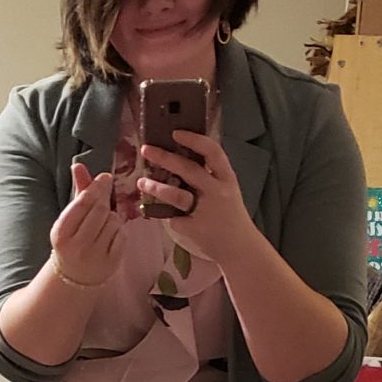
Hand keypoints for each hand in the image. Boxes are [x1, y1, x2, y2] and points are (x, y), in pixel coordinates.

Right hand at [49, 162, 120, 287]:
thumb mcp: (70, 217)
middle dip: (104, 201)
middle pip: (100, 210)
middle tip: (104, 199)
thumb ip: (78, 191)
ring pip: (114, 221)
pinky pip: (122, 235)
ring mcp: (94, 257)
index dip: (96, 187)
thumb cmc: (73, 239)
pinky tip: (109, 237)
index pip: (83, 203)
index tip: (105, 178)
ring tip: (102, 225)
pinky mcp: (111, 264)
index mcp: (61, 233)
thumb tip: (78, 165)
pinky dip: (118, 232)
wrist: (75, 277)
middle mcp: (76, 246)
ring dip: (112, 217)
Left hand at [138, 131, 252, 270]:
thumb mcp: (227, 190)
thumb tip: (182, 156)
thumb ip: (210, 175)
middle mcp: (217, 192)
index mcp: (227, 178)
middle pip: (188, 169)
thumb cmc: (230, 215)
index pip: (212, 152)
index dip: (194, 140)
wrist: (239, 248)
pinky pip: (174, 218)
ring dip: (155, 187)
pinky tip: (164, 214)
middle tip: (146, 149)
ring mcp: (205, 211)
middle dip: (164, 157)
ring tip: (142, 182)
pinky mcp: (194, 228)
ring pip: (176, 195)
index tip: (176, 133)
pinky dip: (168, 215)